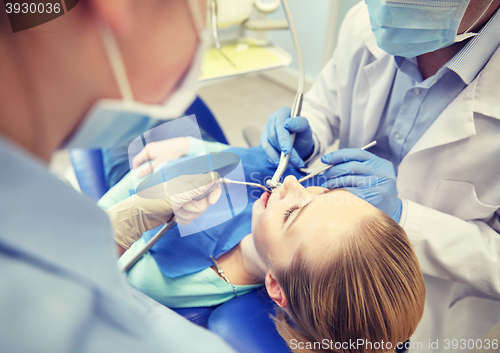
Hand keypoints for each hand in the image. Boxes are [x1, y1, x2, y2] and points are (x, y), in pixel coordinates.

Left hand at [107, 172, 221, 249]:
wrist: (141, 215)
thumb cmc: (155, 200)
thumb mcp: (178, 193)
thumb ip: (198, 187)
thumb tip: (214, 177)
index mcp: (187, 178)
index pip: (209, 181)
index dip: (214, 191)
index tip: (212, 201)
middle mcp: (187, 187)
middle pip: (206, 199)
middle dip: (196, 207)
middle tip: (184, 207)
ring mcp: (184, 198)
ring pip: (199, 209)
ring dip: (188, 214)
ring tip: (176, 212)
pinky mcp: (181, 209)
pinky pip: (192, 216)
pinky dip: (184, 219)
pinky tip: (174, 216)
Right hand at [132, 137, 189, 176]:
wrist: (181, 145)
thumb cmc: (170, 154)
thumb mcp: (159, 163)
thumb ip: (148, 169)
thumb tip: (138, 175)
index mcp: (147, 151)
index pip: (136, 160)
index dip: (136, 169)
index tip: (139, 176)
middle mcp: (148, 147)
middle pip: (141, 158)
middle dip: (142, 166)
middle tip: (147, 174)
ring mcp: (153, 146)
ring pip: (146, 156)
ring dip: (148, 163)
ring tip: (154, 169)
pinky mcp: (157, 146)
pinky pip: (151, 154)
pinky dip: (152, 160)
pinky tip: (158, 164)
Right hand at [260, 106, 313, 168]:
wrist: (299, 143)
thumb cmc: (303, 134)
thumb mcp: (306, 129)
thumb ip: (300, 124)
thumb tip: (288, 123)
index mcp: (283, 112)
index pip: (280, 125)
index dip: (283, 138)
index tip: (287, 150)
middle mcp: (272, 118)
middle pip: (274, 136)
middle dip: (284, 151)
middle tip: (295, 161)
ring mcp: (266, 129)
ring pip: (269, 143)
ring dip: (280, 156)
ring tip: (293, 163)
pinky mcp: (263, 139)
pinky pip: (265, 149)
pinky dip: (273, 157)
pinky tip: (280, 163)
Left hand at [320, 149, 401, 222]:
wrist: (394, 210)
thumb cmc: (376, 190)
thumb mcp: (372, 174)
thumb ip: (356, 167)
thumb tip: (328, 164)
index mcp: (381, 164)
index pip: (358, 153)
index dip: (338, 155)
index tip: (325, 159)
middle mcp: (382, 173)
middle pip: (351, 166)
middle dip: (334, 170)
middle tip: (324, 175)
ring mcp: (380, 187)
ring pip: (349, 180)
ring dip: (333, 182)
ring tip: (327, 185)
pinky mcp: (374, 200)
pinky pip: (350, 194)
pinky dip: (339, 193)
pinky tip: (333, 194)